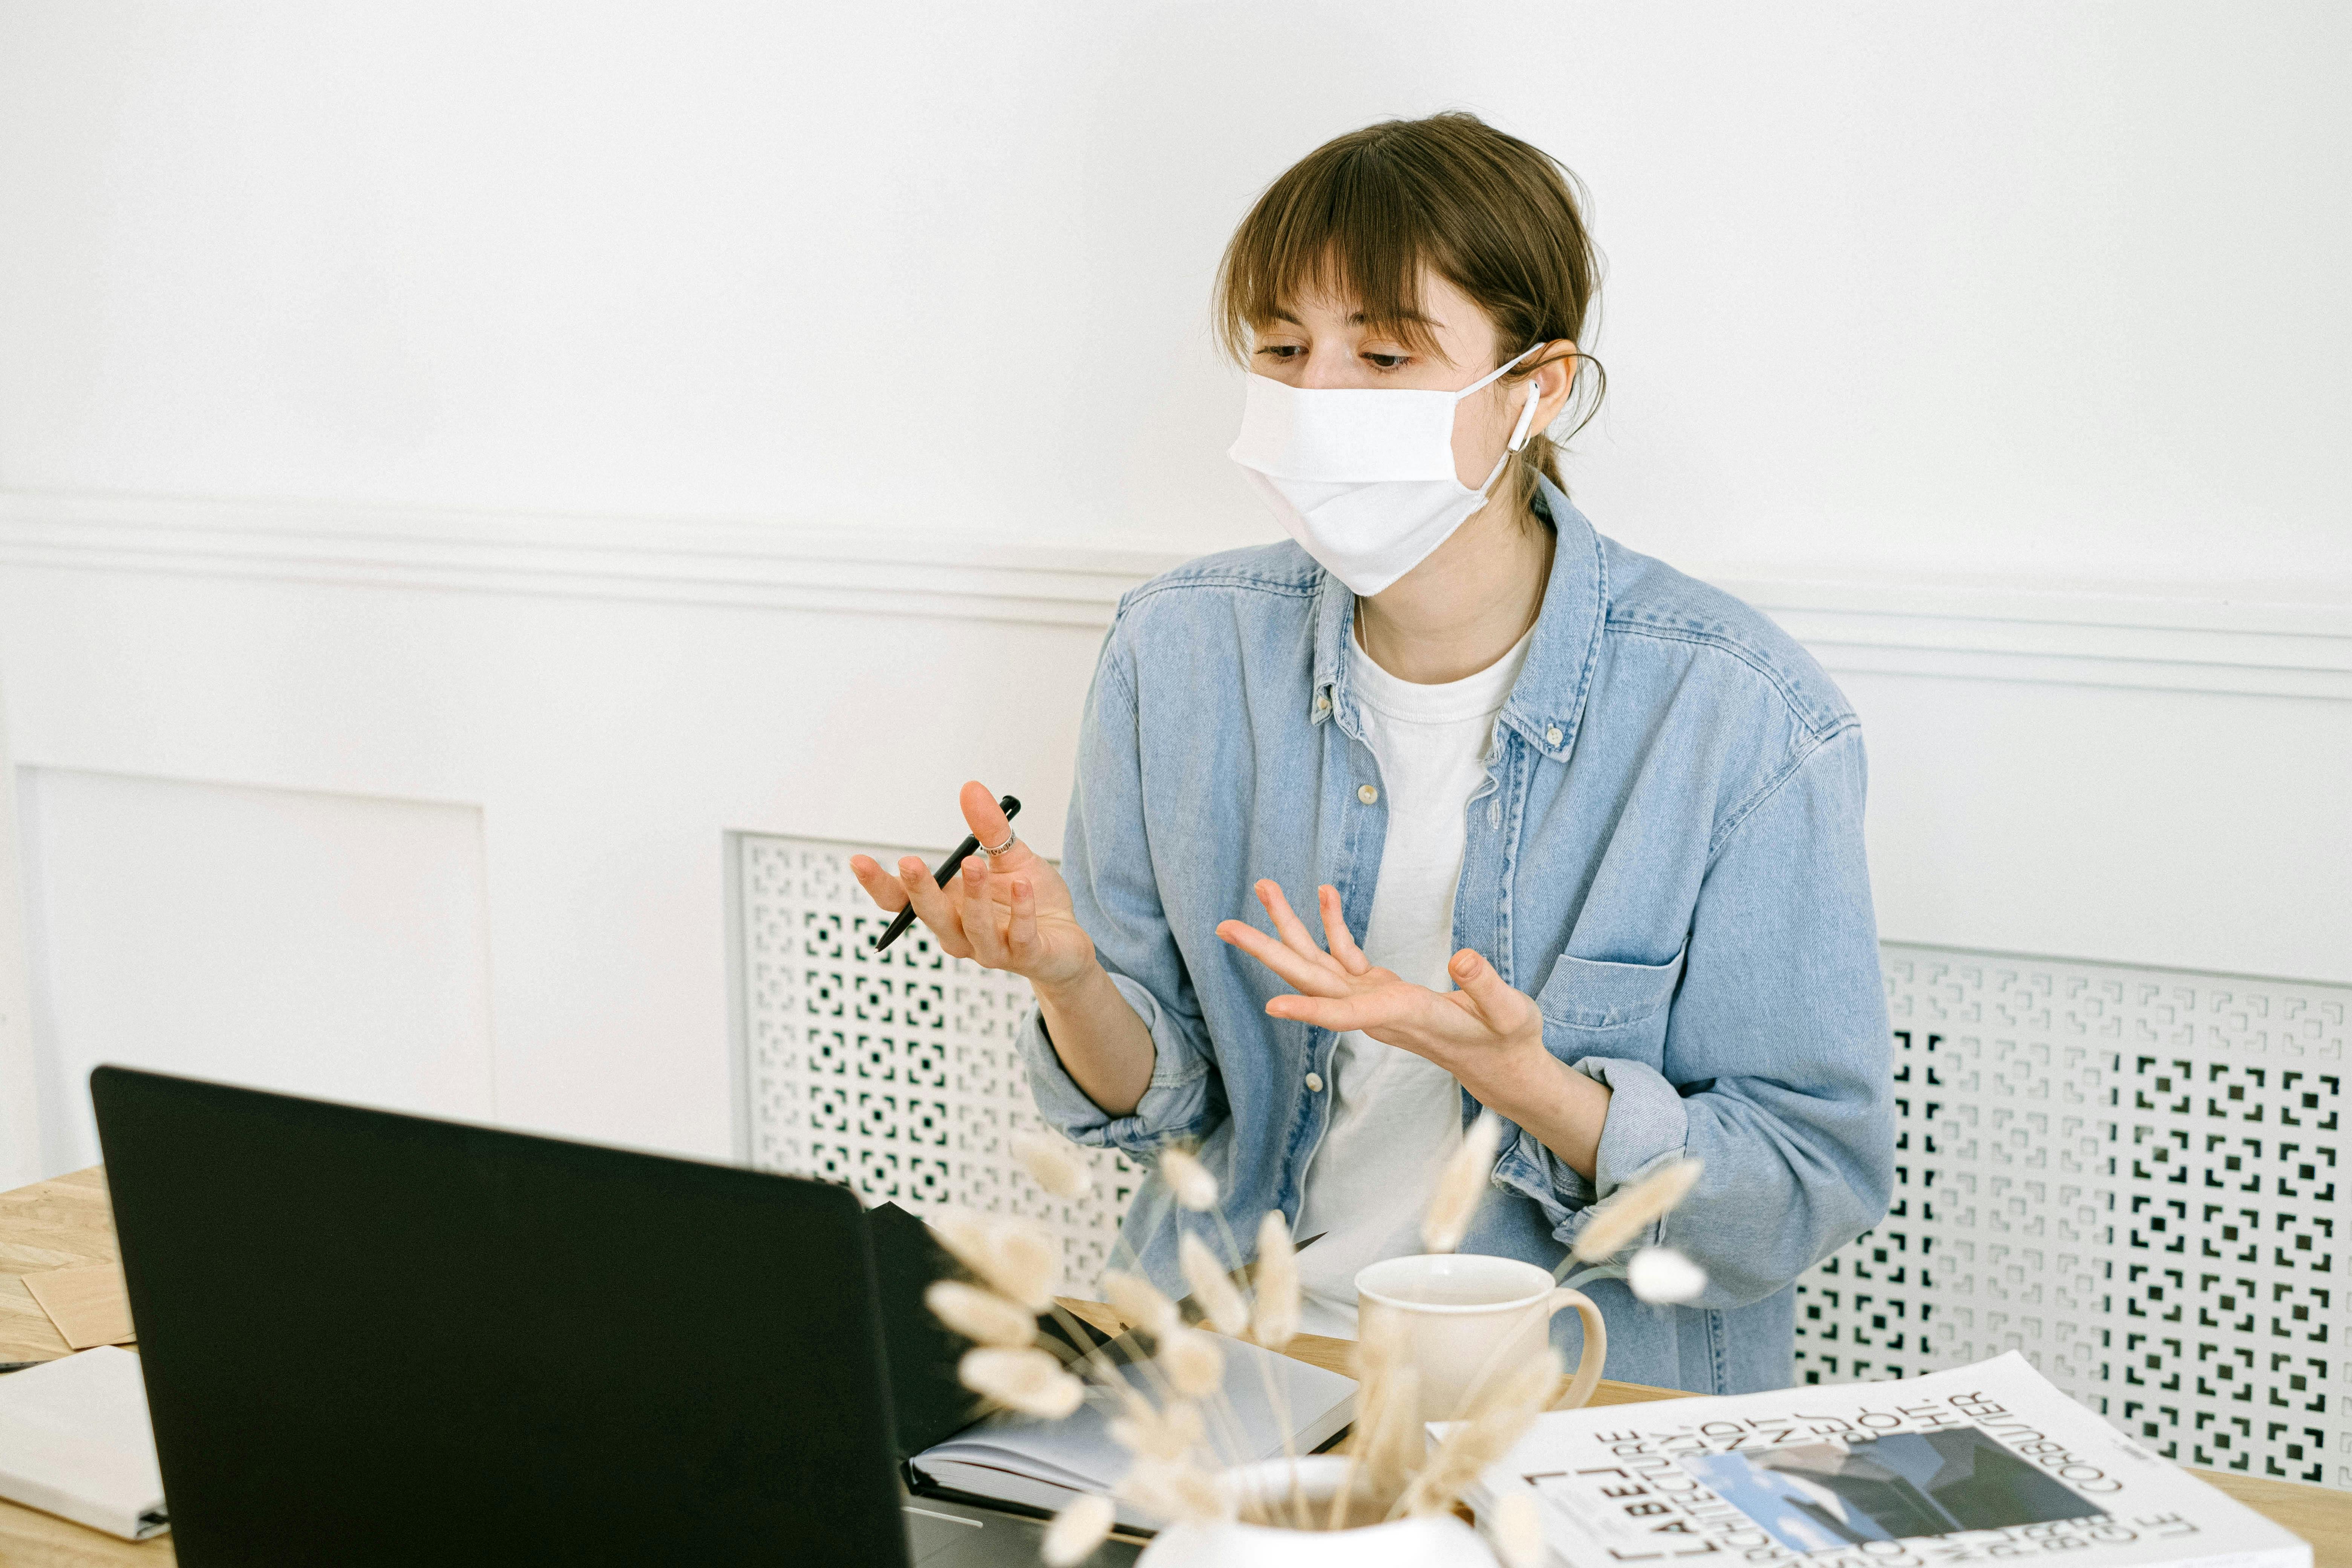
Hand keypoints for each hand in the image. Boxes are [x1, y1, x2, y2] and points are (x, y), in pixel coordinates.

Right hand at [849, 781, 1096, 989]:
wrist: (1067, 940)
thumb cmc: (1030, 898)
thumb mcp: (1009, 857)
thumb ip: (989, 829)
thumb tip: (970, 788)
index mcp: (948, 908)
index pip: (904, 903)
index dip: (879, 885)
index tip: (858, 859)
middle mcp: (962, 934)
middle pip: (932, 918)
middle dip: (919, 892)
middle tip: (909, 863)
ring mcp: (993, 950)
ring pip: (973, 930)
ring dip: (972, 898)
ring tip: (973, 862)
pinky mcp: (1028, 956)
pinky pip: (1020, 937)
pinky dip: (1020, 912)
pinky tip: (1022, 885)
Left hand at [1214, 881, 1550, 1097]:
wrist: (1499, 1065)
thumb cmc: (1507, 1041)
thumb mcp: (1511, 1015)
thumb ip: (1487, 988)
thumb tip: (1462, 957)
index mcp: (1404, 1016)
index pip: (1350, 1015)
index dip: (1312, 1012)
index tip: (1272, 1008)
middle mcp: (1377, 1010)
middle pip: (1312, 981)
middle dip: (1269, 952)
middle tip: (1225, 926)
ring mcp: (1374, 999)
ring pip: (1319, 963)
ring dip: (1290, 926)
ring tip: (1264, 887)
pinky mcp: (1380, 990)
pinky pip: (1345, 954)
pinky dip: (1332, 925)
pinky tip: (1324, 894)